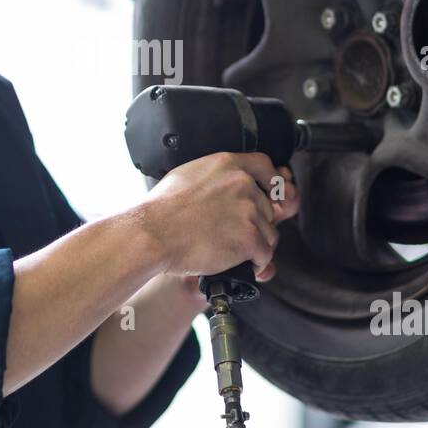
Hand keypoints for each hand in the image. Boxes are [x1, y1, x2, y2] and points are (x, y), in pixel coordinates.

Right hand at [137, 152, 300, 280]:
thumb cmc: (161, 210)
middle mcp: (243, 184)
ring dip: (255, 245)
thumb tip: (223, 187)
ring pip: (269, 233)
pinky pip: (265, 254)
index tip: (274, 194)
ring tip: (229, 249)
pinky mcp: (250, 237)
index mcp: (227, 164)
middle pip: (267, 207)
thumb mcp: (187, 175)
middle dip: (255, 223)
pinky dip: (255, 263)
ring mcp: (248, 210)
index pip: (265, 166)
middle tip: (231, 233)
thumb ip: (214, 176)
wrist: (153, 233)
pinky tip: (238, 263)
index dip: (272, 183)